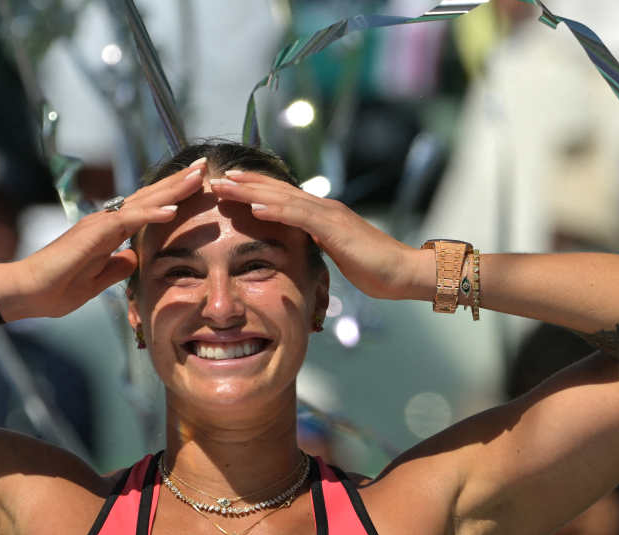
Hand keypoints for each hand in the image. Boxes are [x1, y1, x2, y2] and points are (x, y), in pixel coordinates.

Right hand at [0, 158, 208, 320]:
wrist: (27, 293)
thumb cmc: (56, 289)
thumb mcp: (97, 281)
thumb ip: (117, 268)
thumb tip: (135, 257)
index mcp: (108, 233)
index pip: (146, 210)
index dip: (171, 197)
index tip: (196, 188)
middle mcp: (104, 222)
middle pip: (148, 198)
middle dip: (178, 182)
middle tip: (204, 167)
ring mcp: (98, 225)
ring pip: (141, 202)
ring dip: (172, 190)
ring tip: (197, 178)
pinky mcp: (91, 235)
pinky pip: (126, 221)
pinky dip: (151, 214)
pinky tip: (173, 210)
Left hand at [207, 171, 432, 301]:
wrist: (404, 273)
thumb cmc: (374, 269)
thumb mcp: (336, 256)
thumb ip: (317, 246)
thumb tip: (299, 247)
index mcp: (322, 215)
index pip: (281, 197)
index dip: (254, 190)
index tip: (227, 187)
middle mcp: (323, 208)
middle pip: (277, 191)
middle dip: (244, 184)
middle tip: (215, 178)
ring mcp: (329, 215)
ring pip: (283, 198)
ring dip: (252, 191)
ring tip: (226, 186)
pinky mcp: (335, 229)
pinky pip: (300, 218)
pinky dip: (276, 211)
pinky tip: (256, 208)